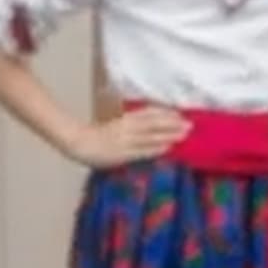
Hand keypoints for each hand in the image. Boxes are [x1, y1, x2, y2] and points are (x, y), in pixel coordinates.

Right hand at [65, 107, 190, 169]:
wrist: (76, 143)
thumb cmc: (92, 134)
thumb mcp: (112, 124)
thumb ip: (128, 123)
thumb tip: (144, 123)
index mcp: (124, 119)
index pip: (148, 114)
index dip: (165, 114)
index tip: (179, 114)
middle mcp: (127, 128)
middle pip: (154, 124)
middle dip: (173, 124)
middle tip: (190, 125)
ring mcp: (125, 141)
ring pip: (151, 136)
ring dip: (169, 135)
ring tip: (185, 135)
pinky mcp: (123, 154)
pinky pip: (143, 150)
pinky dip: (156, 148)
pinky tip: (168, 148)